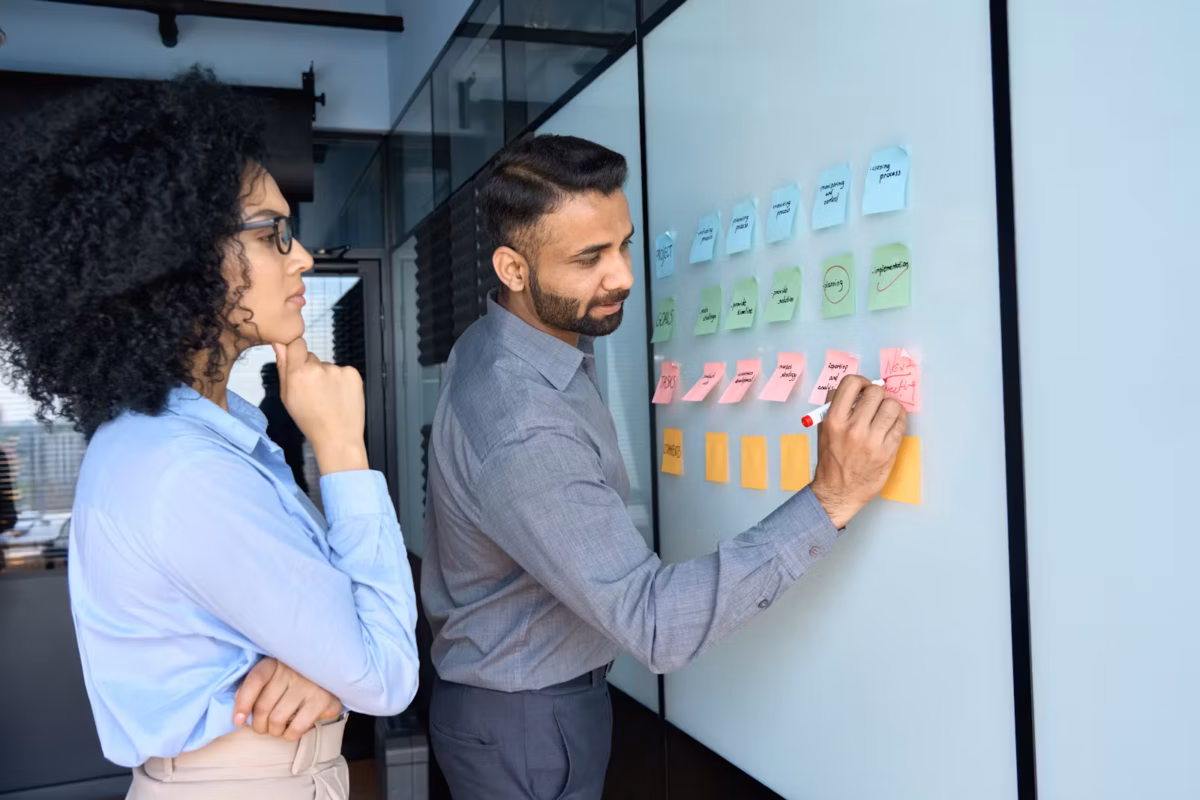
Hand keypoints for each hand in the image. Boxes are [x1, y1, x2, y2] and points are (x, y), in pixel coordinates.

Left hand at [233, 658, 342, 740]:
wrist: (329, 676)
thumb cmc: (293, 681)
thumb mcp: (273, 677)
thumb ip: (254, 689)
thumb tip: (239, 713)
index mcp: (276, 662)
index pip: (255, 680)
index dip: (243, 703)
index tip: (238, 721)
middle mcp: (292, 671)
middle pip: (263, 706)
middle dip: (258, 725)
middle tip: (263, 728)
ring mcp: (308, 685)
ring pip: (277, 719)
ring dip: (274, 731)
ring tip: (278, 729)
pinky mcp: (322, 699)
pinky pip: (297, 727)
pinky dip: (290, 735)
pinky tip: (291, 731)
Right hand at [271, 337, 367, 473]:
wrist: (338, 437)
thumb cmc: (310, 421)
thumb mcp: (287, 397)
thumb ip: (282, 368)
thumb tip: (279, 344)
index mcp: (298, 373)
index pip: (296, 343)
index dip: (296, 352)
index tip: (298, 363)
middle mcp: (318, 368)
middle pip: (311, 357)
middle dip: (310, 370)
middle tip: (314, 392)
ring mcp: (338, 370)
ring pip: (327, 366)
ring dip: (326, 377)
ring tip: (328, 398)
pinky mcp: (353, 374)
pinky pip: (342, 371)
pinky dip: (341, 381)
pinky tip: (339, 397)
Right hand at [809, 375, 906, 528]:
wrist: (838, 491)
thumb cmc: (831, 460)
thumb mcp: (823, 430)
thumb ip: (835, 407)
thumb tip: (855, 389)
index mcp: (834, 420)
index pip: (851, 383)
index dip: (861, 382)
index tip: (863, 389)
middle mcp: (853, 429)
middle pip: (875, 392)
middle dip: (877, 394)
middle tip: (875, 403)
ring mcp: (872, 441)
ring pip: (892, 406)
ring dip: (890, 406)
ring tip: (885, 413)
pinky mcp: (888, 451)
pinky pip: (900, 424)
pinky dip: (898, 419)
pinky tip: (892, 423)